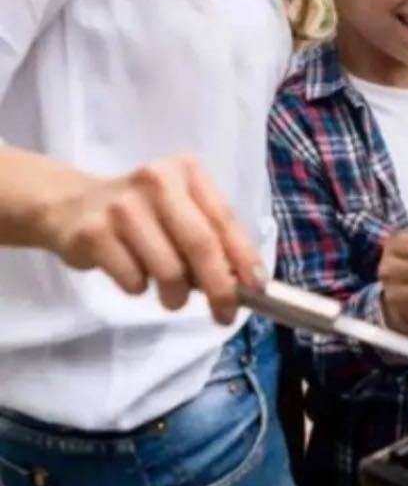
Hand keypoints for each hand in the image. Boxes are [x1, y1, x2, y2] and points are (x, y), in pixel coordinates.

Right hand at [35, 155, 262, 324]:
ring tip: (173, 296)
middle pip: (200, 243)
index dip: (243, 256)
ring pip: (168, 269)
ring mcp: (122, 206)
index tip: (257, 289)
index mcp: (187, 170)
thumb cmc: (144, 212)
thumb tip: (243, 283)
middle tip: (224, 314)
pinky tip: (132, 272)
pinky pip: (132, 280)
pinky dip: (140, 288)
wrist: (73, 205)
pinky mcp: (93, 233)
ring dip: (177, 295)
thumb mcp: (180, 208)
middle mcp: (157, 180)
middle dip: (219, 287)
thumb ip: (210, 235)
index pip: (224, 218)